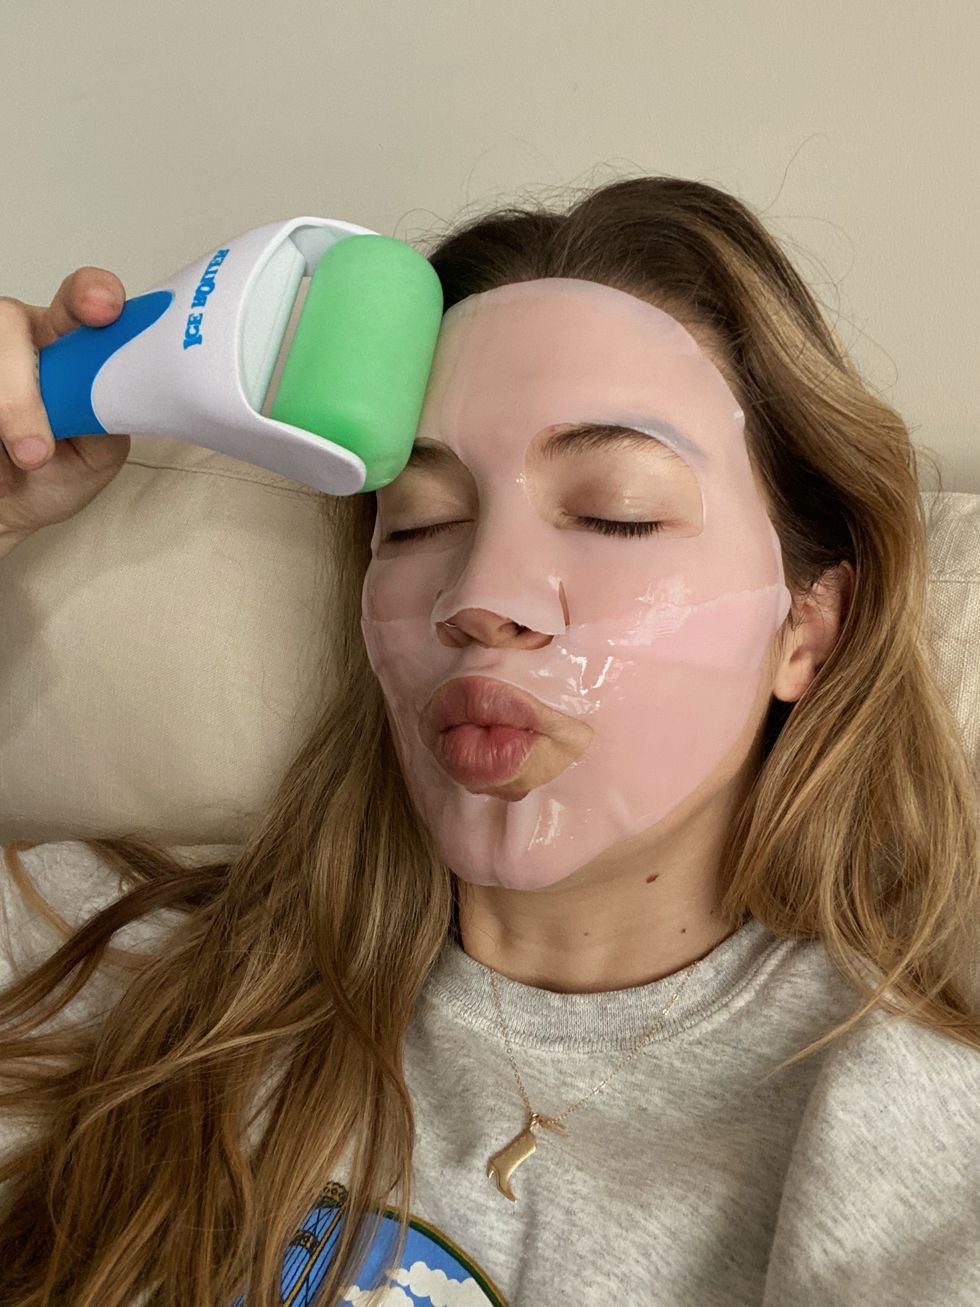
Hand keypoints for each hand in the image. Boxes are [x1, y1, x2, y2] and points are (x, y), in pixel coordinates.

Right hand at [0, 267, 131, 540]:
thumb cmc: (56, 474)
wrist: (9, 508)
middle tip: (36, 452)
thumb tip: (110, 392)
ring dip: (8, 413)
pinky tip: (2, 464)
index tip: (103, 309)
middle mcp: (22, 338)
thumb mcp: (99, 452)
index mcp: (69, 343)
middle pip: (9, 322)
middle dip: (21, 388)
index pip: (81, 299)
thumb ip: (109, 413)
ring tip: (24, 461)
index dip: (92, 293)